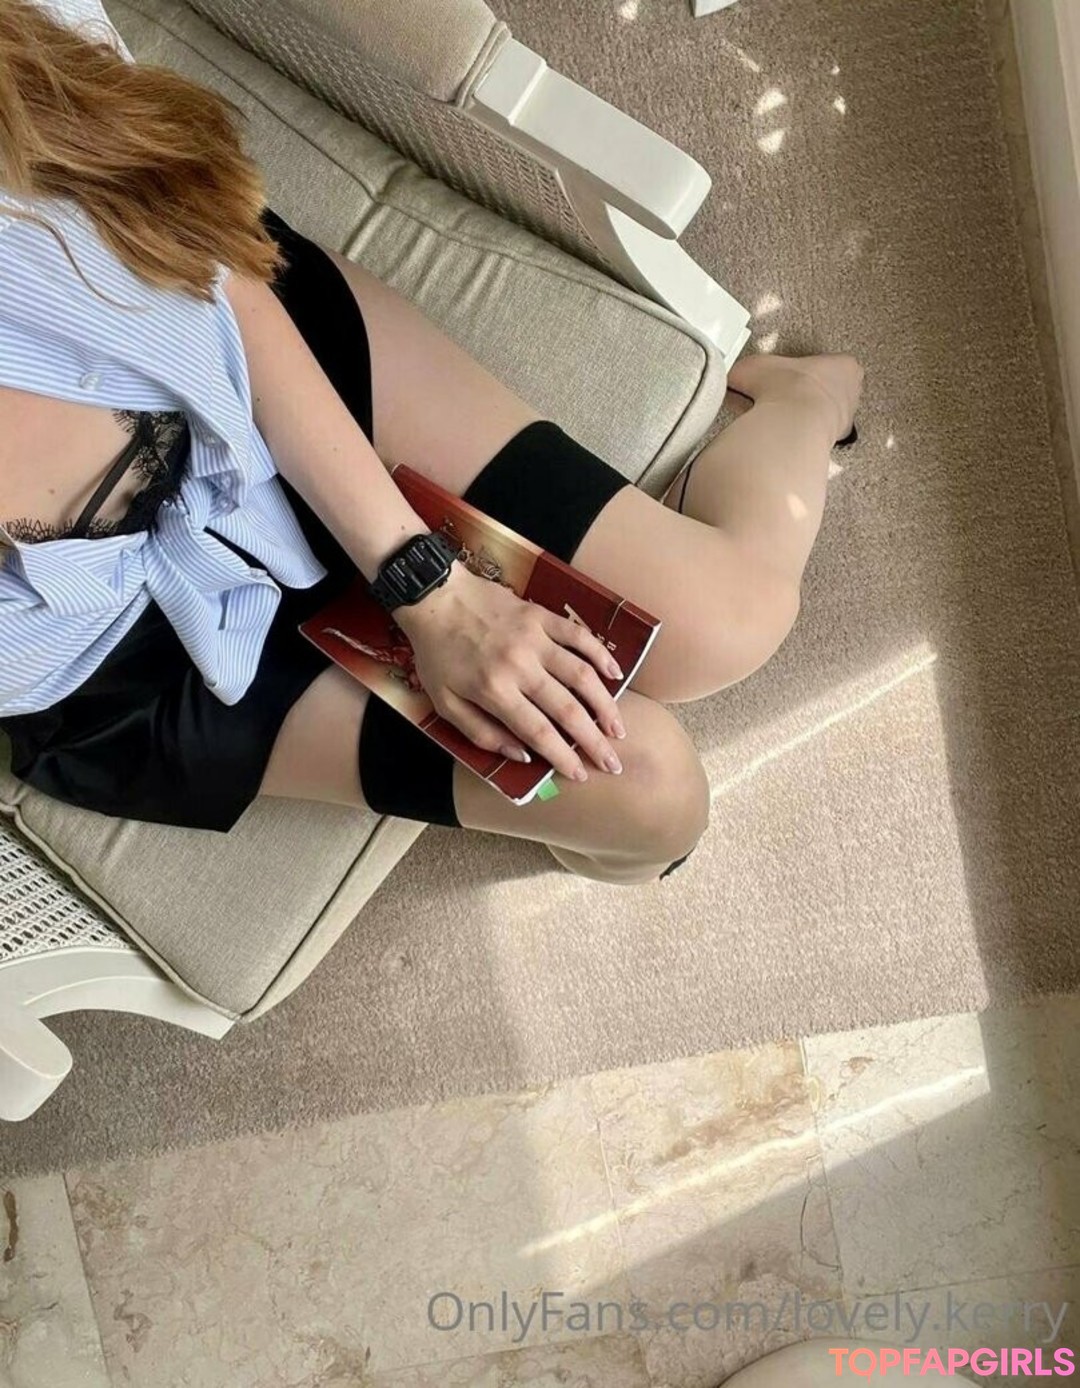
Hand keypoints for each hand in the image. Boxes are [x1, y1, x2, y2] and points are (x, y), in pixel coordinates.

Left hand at [394, 562, 626, 780]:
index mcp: (493, 690)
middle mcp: (519, 666)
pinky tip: (616, 675)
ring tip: (618, 728)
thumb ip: (480, 733)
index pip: (538, 732)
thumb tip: (520, 756)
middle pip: (567, 710)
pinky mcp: (541, 616)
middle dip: (593, 741)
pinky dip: (601, 655)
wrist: (434, 597)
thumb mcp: (444, 703)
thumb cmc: (437, 655)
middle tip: (612, 763)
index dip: (563, 756)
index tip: (581, 775)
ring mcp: (534, 638)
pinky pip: (579, 636)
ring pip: (581, 676)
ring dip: (604, 705)